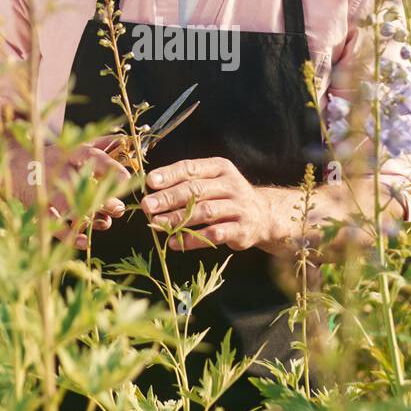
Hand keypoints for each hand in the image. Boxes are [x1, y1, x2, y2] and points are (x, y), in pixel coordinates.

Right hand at [10, 135, 131, 241]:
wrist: (13, 163)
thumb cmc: (52, 156)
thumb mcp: (75, 145)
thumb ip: (101, 144)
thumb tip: (125, 141)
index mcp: (71, 153)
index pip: (93, 157)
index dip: (110, 168)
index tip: (126, 178)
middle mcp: (59, 170)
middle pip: (84, 185)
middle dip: (104, 199)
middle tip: (118, 208)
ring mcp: (46, 190)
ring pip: (70, 206)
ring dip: (91, 217)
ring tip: (105, 223)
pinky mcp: (37, 208)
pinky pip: (53, 225)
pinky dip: (69, 235)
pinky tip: (83, 240)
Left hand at [140, 157, 274, 251]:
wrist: (263, 215)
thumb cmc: (226, 197)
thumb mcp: (212, 182)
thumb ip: (187, 182)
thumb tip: (151, 188)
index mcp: (220, 168)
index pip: (191, 168)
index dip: (169, 175)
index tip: (150, 182)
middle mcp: (231, 185)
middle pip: (196, 190)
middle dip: (169, 198)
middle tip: (147, 206)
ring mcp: (238, 207)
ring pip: (204, 212)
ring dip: (178, 219)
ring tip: (155, 225)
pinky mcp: (242, 229)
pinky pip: (214, 234)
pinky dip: (193, 239)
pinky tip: (174, 242)